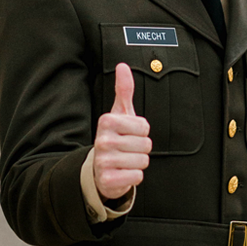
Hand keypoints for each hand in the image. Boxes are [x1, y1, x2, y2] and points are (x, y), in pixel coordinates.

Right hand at [93, 63, 151, 199]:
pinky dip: (134, 176)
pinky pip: (137, 176)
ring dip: (138, 163)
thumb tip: (123, 66)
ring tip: (125, 160)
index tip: (129, 133)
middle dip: (141, 148)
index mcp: (106, 121)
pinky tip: (123, 172)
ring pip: (143, 161)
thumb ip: (124, 89)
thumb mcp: (119, 114)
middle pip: (146, 144)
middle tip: (127, 149)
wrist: (100, 168)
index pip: (145, 127)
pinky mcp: (108, 179)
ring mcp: (104, 160)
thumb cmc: (115, 137)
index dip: (141, 132)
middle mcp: (102, 140)